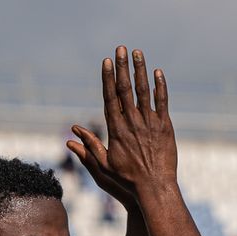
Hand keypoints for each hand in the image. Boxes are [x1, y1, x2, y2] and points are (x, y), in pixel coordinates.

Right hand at [66, 45, 176, 199]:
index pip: (110, 98)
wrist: (154, 187)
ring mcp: (150, 123)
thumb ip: (89, 147)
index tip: (106, 62)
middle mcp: (132, 122)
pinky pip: (163, 102)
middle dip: (122, 67)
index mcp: (116, 129)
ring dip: (140, 70)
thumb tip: (71, 136)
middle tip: (120, 48)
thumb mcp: (103, 166)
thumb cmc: (126, 180)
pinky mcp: (165, 127)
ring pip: (144, 91)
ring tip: (137, 52)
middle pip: (126, 89)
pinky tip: (158, 72)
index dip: (108, 78)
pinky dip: (160, 86)